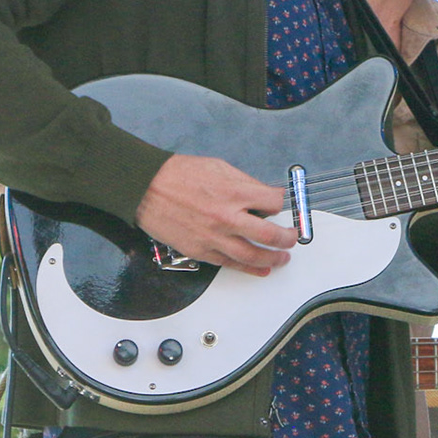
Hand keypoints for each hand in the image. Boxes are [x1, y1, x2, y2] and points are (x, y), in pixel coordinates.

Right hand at [133, 154, 297, 276]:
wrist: (145, 188)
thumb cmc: (178, 175)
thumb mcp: (220, 167)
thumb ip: (247, 183)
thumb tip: (268, 193)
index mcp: (234, 193)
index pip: (274, 203)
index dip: (280, 204)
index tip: (279, 206)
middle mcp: (227, 217)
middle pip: (270, 235)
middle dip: (287, 238)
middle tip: (292, 238)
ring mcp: (213, 237)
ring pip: (253, 256)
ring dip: (273, 259)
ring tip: (283, 258)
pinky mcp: (200, 251)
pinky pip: (230, 264)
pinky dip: (250, 270)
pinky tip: (261, 270)